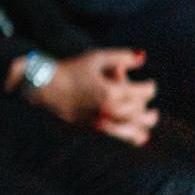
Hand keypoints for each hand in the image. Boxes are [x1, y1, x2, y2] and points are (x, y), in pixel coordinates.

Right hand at [27, 49, 158, 142]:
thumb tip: (142, 58)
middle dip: (146, 102)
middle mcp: (108, 109)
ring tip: (150, 117)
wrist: (43, 87)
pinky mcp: (93, 129)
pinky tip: (141, 136)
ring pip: (134, 127)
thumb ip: (121, 57)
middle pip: (141, 110)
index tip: (148, 84)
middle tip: (146, 98)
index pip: (144, 92)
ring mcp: (101, 122)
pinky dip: (134, 137)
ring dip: (145, 123)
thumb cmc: (70, 69)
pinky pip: (121, 138)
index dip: (150, 86)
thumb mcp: (95, 58)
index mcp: (111, 91)